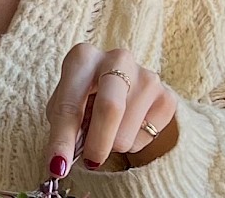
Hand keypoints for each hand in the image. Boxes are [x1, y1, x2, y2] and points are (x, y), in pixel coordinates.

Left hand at [46, 44, 179, 174]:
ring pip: (127, 133)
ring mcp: (147, 77)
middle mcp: (117, 59)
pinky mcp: (167, 97)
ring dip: (112, 146)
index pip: (70, 104)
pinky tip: (128, 126)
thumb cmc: (86, 94)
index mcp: (83, 58)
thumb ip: (64, 127)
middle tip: (90, 162)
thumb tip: (61, 162)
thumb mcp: (66, 103)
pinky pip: (146, 137)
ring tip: (108, 132)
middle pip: (110, 108)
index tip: (58, 167)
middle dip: (97, 144)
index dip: (62, 140)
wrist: (124, 82)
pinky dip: (132, 143)